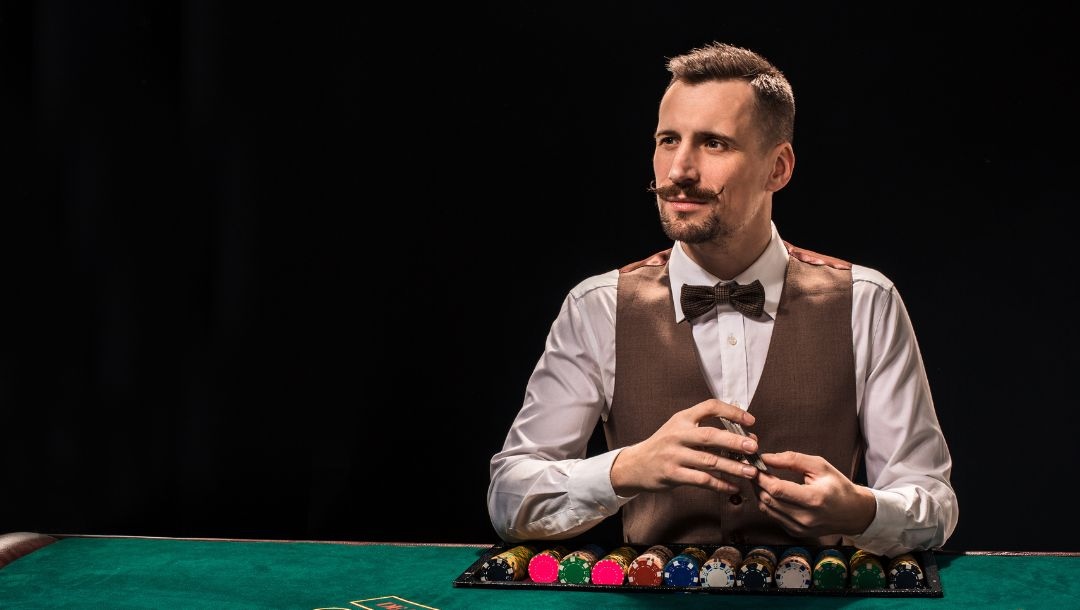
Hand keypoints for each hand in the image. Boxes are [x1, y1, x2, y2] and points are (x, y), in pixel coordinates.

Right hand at [610, 399, 760, 496]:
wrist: (636, 464)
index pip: (709, 407)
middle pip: (710, 436)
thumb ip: (703, 428)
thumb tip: (741, 435)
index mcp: (682, 418)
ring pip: (709, 461)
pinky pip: (701, 480)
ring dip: (733, 467)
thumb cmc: (664, 445)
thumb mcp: (678, 428)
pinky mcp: (673, 474)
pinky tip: (733, 487)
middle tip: (754, 447)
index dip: (731, 412)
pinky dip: (720, 484)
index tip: (750, 421)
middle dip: (735, 442)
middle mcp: (678, 435)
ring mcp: (674, 455)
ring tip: (751, 471)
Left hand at [755, 451, 875, 537]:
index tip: (753, 464)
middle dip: (756, 483)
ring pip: (767, 509)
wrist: (853, 513)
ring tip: (759, 478)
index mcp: (814, 499)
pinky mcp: (796, 533)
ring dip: (759, 492)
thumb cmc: (837, 486)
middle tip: (752, 469)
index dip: (761, 476)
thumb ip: (792, 459)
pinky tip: (770, 492)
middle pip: (768, 499)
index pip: (777, 489)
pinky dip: (767, 503)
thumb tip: (766, 457)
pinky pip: (773, 517)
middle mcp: (805, 518)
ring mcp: (800, 528)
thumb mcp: (819, 466)